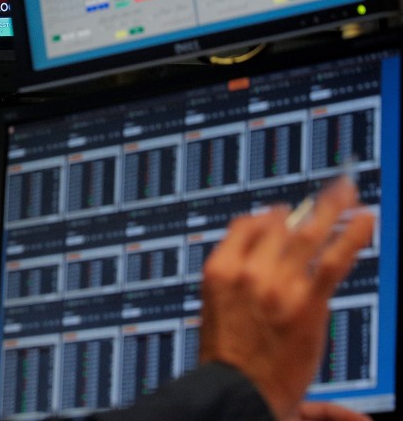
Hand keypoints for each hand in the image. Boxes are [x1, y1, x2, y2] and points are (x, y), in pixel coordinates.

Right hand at [198, 176, 374, 420]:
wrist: (237, 391)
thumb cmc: (227, 356)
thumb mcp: (216, 306)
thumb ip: (238, 275)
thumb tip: (261, 257)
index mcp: (220, 269)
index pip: (247, 224)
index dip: (267, 217)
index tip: (281, 215)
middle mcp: (249, 271)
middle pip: (280, 225)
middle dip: (304, 209)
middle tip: (329, 192)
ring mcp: (279, 285)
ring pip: (309, 235)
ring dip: (331, 209)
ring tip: (348, 191)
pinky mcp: (308, 303)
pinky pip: (334, 261)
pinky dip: (353, 236)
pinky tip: (366, 218)